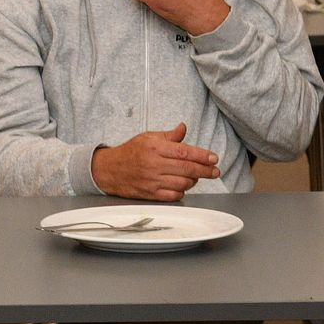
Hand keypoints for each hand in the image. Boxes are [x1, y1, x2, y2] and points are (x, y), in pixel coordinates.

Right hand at [90, 123, 220, 200]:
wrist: (108, 170)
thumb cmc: (130, 152)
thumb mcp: (148, 138)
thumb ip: (169, 136)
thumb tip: (183, 128)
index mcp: (154, 147)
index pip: (184, 152)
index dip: (202, 156)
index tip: (213, 158)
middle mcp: (153, 164)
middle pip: (187, 169)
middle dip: (205, 170)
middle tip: (215, 171)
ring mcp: (152, 180)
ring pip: (183, 183)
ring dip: (194, 181)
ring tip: (195, 176)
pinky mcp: (150, 194)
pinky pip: (173, 196)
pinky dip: (182, 191)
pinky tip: (182, 186)